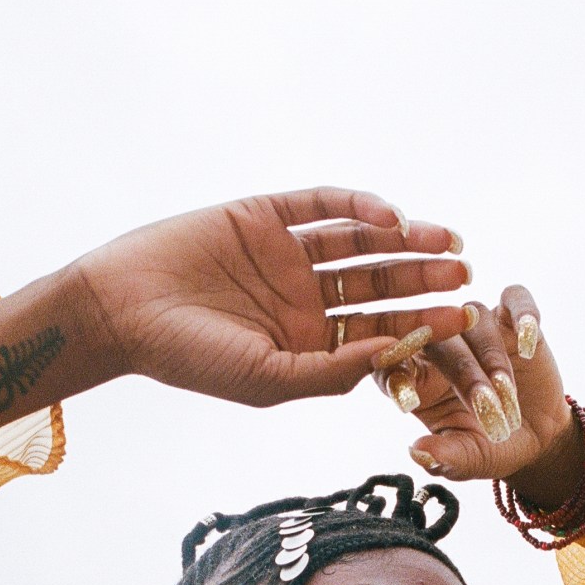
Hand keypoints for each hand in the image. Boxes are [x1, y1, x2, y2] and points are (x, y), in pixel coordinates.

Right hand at [77, 187, 472, 407]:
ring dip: (404, 241)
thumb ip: (332, 371)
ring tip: (446, 243)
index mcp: (308, 344)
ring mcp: (286, 255)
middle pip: (379, 285)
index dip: (420, 327)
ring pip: (360, 243)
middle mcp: (304, 298)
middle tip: (465, 275)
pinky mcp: (265, 215)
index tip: (461, 322)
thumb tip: (395, 355)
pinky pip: (321, 206)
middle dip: (423, 281)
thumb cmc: (188, 357)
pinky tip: (391, 217)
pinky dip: (358, 206)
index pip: (378, 332)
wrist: (119, 309)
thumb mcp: (268, 378)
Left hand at [372, 285, 581, 499]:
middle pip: (437, 340)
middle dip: (463, 374)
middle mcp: (440, 344)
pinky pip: (514, 298)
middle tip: (485, 405)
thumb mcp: (470, 459)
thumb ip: (445, 458)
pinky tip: (529, 343)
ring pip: (474, 318)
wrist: (537, 435)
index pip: (392, 365)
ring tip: (508, 394)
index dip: (397, 376)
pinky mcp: (512, 317)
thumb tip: (418, 454)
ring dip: (492, 357)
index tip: (406, 400)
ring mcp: (475, 326)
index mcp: (415, 377)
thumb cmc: (491, 446)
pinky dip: (523, 313)